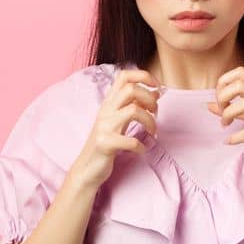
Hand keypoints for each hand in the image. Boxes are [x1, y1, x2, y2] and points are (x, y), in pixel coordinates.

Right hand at [70, 69, 158, 189]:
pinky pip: (131, 141)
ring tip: (152, 132)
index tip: (157, 87)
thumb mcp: (119, 119)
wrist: (87, 168)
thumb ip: (133, 104)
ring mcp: (104, 127)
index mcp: (109, 103)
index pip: (124, 76)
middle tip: (155, 113)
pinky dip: (142, 146)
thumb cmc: (107, 142)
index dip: (143, 76)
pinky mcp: (105, 144)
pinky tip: (141, 150)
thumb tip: (156, 92)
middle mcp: (105, 111)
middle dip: (150, 99)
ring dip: (150, 121)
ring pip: (133, 110)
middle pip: (130, 89)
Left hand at [207, 66, 243, 174]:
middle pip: (240, 85)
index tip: (221, 99)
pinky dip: (234, 137)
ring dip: (227, 114)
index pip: (241, 72)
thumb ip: (234, 110)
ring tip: (225, 125)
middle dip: (223, 97)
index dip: (224, 82)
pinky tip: (229, 141)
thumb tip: (209, 105)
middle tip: (222, 112)